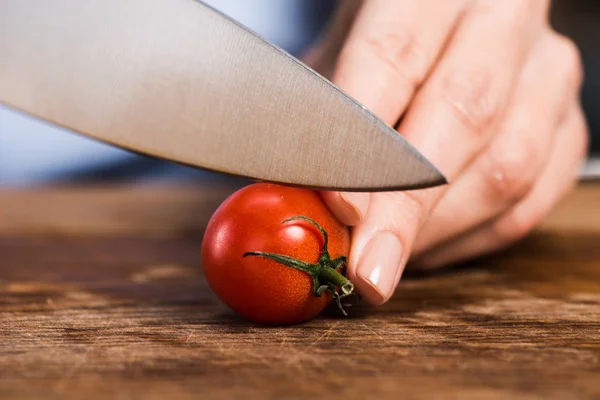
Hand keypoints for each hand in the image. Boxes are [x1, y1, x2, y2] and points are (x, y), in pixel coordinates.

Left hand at [303, 0, 588, 304]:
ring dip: (436, 231)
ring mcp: (548, 75)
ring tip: (385, 261)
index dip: (367, 141)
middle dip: (407, 208)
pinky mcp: (568, 130)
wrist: (442, 31)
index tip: (341, 210)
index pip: (394, 58)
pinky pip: (529, 203)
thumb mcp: (338, 58)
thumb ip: (320, 120)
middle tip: (367, 271)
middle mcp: (503, 22)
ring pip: (507, 170)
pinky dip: (470, 240)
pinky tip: (426, 250)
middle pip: (464, 116)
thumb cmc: (378, 49)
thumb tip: (297, 204)